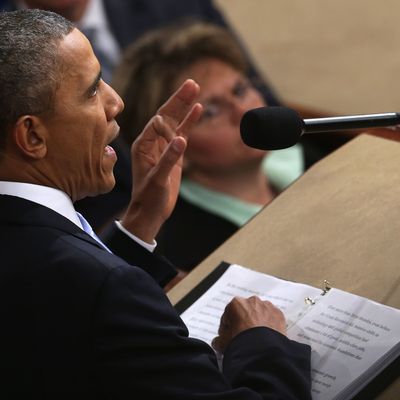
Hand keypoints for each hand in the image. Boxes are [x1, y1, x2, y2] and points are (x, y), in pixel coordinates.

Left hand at [120, 79, 202, 241]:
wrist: (150, 211)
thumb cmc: (149, 198)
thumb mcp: (158, 180)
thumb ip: (169, 159)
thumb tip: (182, 139)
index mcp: (144, 145)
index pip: (158, 122)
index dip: (171, 117)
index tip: (182, 123)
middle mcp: (152, 141)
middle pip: (167, 115)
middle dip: (179, 99)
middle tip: (192, 83)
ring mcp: (163, 146)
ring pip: (176, 121)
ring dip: (185, 106)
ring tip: (195, 88)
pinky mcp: (173, 153)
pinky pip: (182, 133)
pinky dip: (190, 122)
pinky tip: (197, 109)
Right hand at [212, 296, 286, 352]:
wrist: (262, 351)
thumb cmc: (241, 342)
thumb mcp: (223, 342)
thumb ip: (219, 339)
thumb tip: (218, 342)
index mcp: (236, 303)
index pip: (229, 315)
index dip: (228, 327)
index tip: (229, 336)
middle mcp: (252, 301)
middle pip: (245, 312)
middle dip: (244, 322)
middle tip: (244, 338)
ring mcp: (267, 306)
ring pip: (260, 314)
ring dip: (258, 323)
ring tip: (257, 339)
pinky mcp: (279, 314)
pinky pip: (272, 319)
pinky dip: (270, 326)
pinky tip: (267, 338)